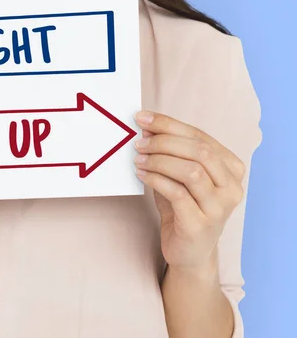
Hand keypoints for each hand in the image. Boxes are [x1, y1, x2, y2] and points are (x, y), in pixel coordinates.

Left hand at [133, 111, 244, 270]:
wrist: (189, 252)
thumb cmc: (183, 207)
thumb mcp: (178, 175)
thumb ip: (170, 152)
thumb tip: (147, 126)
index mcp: (231, 168)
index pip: (200, 136)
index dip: (169, 124)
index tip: (142, 118)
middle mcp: (232, 187)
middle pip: (199, 151)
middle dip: (164, 141)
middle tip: (139, 142)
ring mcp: (219, 207)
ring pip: (191, 170)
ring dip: (159, 160)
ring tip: (138, 159)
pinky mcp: (201, 224)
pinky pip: (177, 193)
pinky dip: (156, 179)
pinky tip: (141, 175)